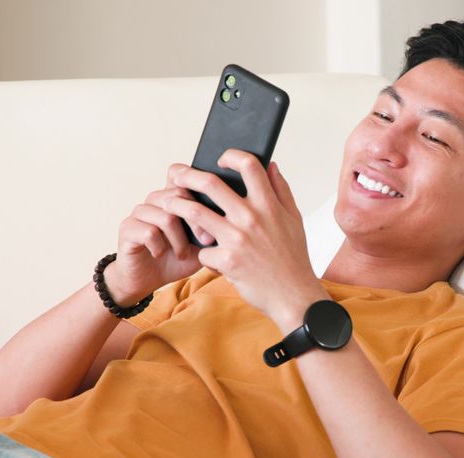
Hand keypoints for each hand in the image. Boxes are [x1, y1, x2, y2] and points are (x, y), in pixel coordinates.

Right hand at [102, 165, 206, 304]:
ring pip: (166, 216)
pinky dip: (160, 247)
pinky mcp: (127, 228)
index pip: (179, 174)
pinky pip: (149, 232)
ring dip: (179, 240)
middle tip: (206, 242)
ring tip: (182, 254)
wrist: (147, 279)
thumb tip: (231, 218)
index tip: (211, 211)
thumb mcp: (201, 245)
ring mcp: (139, 212)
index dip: (194, 184)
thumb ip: (212, 229)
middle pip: (179, 195)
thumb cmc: (176, 259)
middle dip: (197, 222)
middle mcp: (154, 200)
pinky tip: (160, 254)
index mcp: (171, 197)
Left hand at [164, 149, 327, 328]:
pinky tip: (212, 260)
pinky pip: (204, 251)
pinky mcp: (227, 260)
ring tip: (169, 204)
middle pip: (210, 183)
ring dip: (177, 205)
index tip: (221, 159)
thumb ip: (281, 190)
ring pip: (194, 212)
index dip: (231, 156)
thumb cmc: (294, 258)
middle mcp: (251, 218)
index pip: (249, 166)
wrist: (294, 296)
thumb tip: (271, 165)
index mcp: (269, 205)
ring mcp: (237, 239)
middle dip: (188, 175)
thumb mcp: (294, 219)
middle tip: (177, 174)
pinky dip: (205, 254)